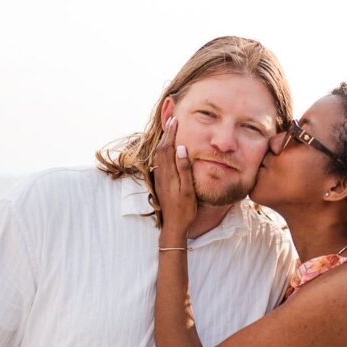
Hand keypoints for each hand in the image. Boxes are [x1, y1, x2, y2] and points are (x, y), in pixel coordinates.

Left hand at [151, 116, 197, 238]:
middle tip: (171, 120)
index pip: (168, 147)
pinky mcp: (159, 183)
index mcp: (169, 174)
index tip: (175, 120)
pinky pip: (158, 162)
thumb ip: (184, 168)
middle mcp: (161, 174)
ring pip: (158, 155)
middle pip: (161, 149)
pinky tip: (165, 150)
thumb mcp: (188, 189)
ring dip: (163, 141)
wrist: (173, 226)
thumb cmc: (184, 209)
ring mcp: (159, 179)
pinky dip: (162, 151)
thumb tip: (180, 148)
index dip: (171, 133)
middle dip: (166, 134)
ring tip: (168, 131)